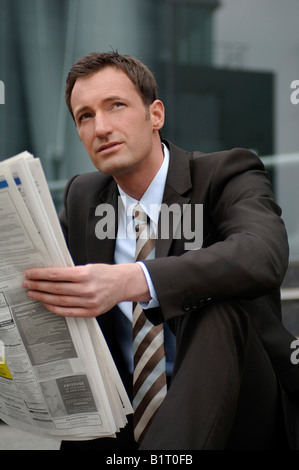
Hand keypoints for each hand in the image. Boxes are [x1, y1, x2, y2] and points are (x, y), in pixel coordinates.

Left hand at [22, 263, 149, 317]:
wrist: (123, 284)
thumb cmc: (104, 273)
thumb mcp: (88, 267)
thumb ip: (71, 272)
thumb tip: (48, 275)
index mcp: (85, 274)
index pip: (56, 274)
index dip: (40, 274)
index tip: (29, 274)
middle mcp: (86, 289)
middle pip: (55, 288)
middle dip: (38, 286)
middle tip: (27, 284)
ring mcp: (88, 302)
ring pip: (59, 300)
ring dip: (43, 297)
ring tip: (33, 293)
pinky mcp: (91, 312)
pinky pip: (67, 312)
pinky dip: (54, 308)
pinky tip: (46, 303)